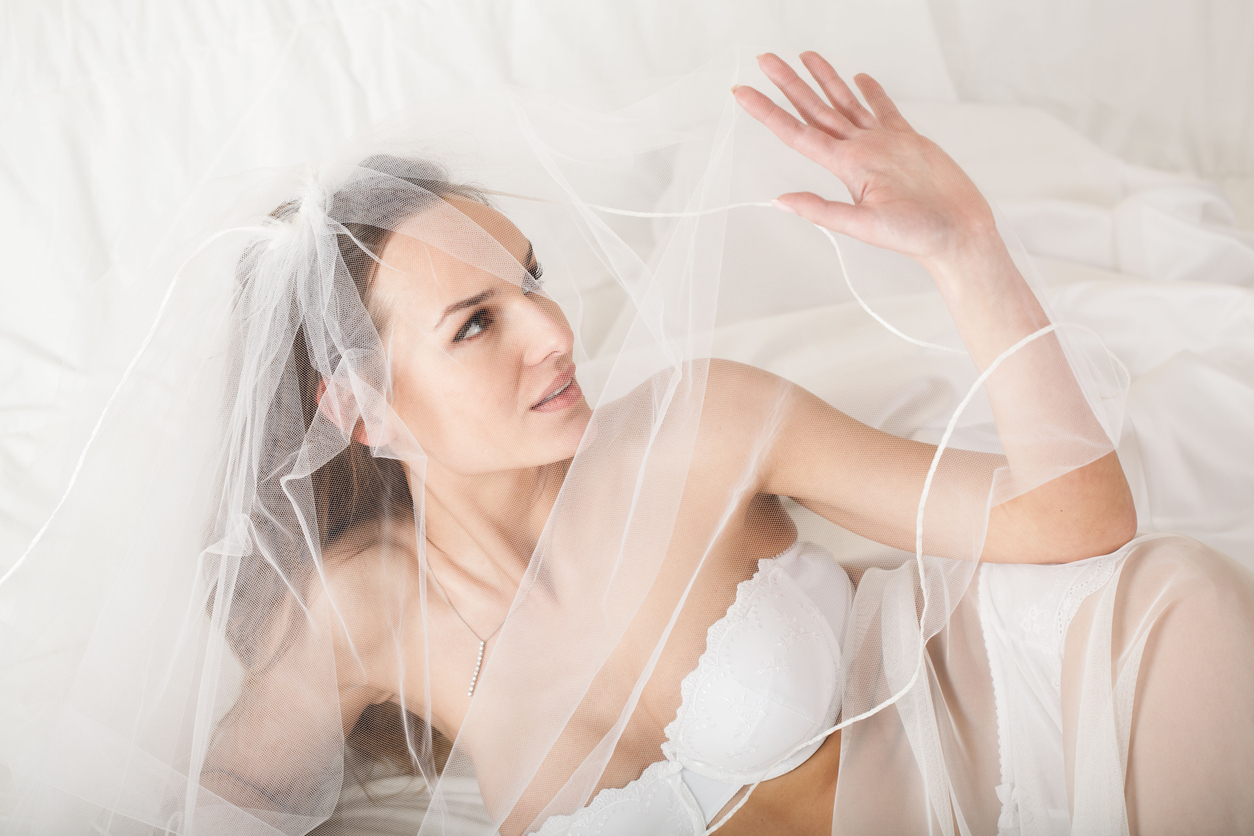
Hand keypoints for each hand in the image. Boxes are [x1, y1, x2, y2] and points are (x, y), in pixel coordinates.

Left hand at [734, 52, 996, 268]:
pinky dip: (870, 92)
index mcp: (846, 166)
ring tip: (805, 57)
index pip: (797, 132)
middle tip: (765, 59)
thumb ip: (822, 210)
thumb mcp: (863, 225)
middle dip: (789, 84)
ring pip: (845, 103)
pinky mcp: (907, 140)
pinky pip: (883, 109)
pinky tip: (857, 79)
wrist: (957, 233)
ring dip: (824, 80)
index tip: (743, 92)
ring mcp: (881, 144)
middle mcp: (858, 151)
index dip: (767, 111)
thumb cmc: (915, 236)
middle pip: (815, 109)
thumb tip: (780, 201)